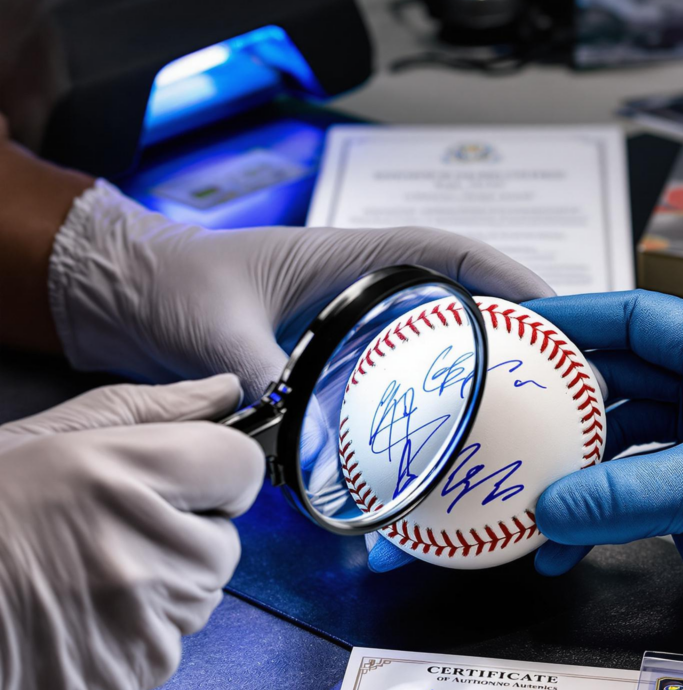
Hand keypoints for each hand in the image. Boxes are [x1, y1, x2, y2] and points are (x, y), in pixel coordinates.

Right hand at [0, 376, 264, 689]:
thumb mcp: (40, 439)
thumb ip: (148, 410)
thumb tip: (224, 393)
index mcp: (119, 478)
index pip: (239, 467)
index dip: (214, 471)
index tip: (184, 480)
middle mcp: (140, 555)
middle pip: (225, 542)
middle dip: (184, 535)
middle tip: (105, 533)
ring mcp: (137, 628)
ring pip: (199, 598)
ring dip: (161, 587)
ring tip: (80, 578)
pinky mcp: (127, 681)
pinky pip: (166, 649)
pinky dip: (133, 636)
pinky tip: (74, 622)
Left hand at [49, 181, 553, 401]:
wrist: (122, 293)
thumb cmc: (170, 283)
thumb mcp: (217, 327)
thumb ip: (261, 374)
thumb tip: (299, 434)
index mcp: (348, 257)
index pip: (446, 252)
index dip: (505, 276)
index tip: (554, 308)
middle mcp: (359, 288)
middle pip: (456, 298)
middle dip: (509, 328)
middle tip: (553, 373)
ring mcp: (347, 324)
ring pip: (429, 340)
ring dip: (473, 367)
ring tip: (517, 410)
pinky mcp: (328, 357)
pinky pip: (391, 375)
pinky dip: (421, 398)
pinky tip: (437, 437)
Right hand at [524, 290, 682, 663]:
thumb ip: (625, 498)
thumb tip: (550, 511)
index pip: (632, 321)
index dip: (570, 322)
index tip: (518, 338)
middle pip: (627, 398)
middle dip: (576, 432)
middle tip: (523, 452)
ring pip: (645, 463)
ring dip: (612, 500)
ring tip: (564, 537)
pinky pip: (677, 507)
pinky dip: (675, 533)